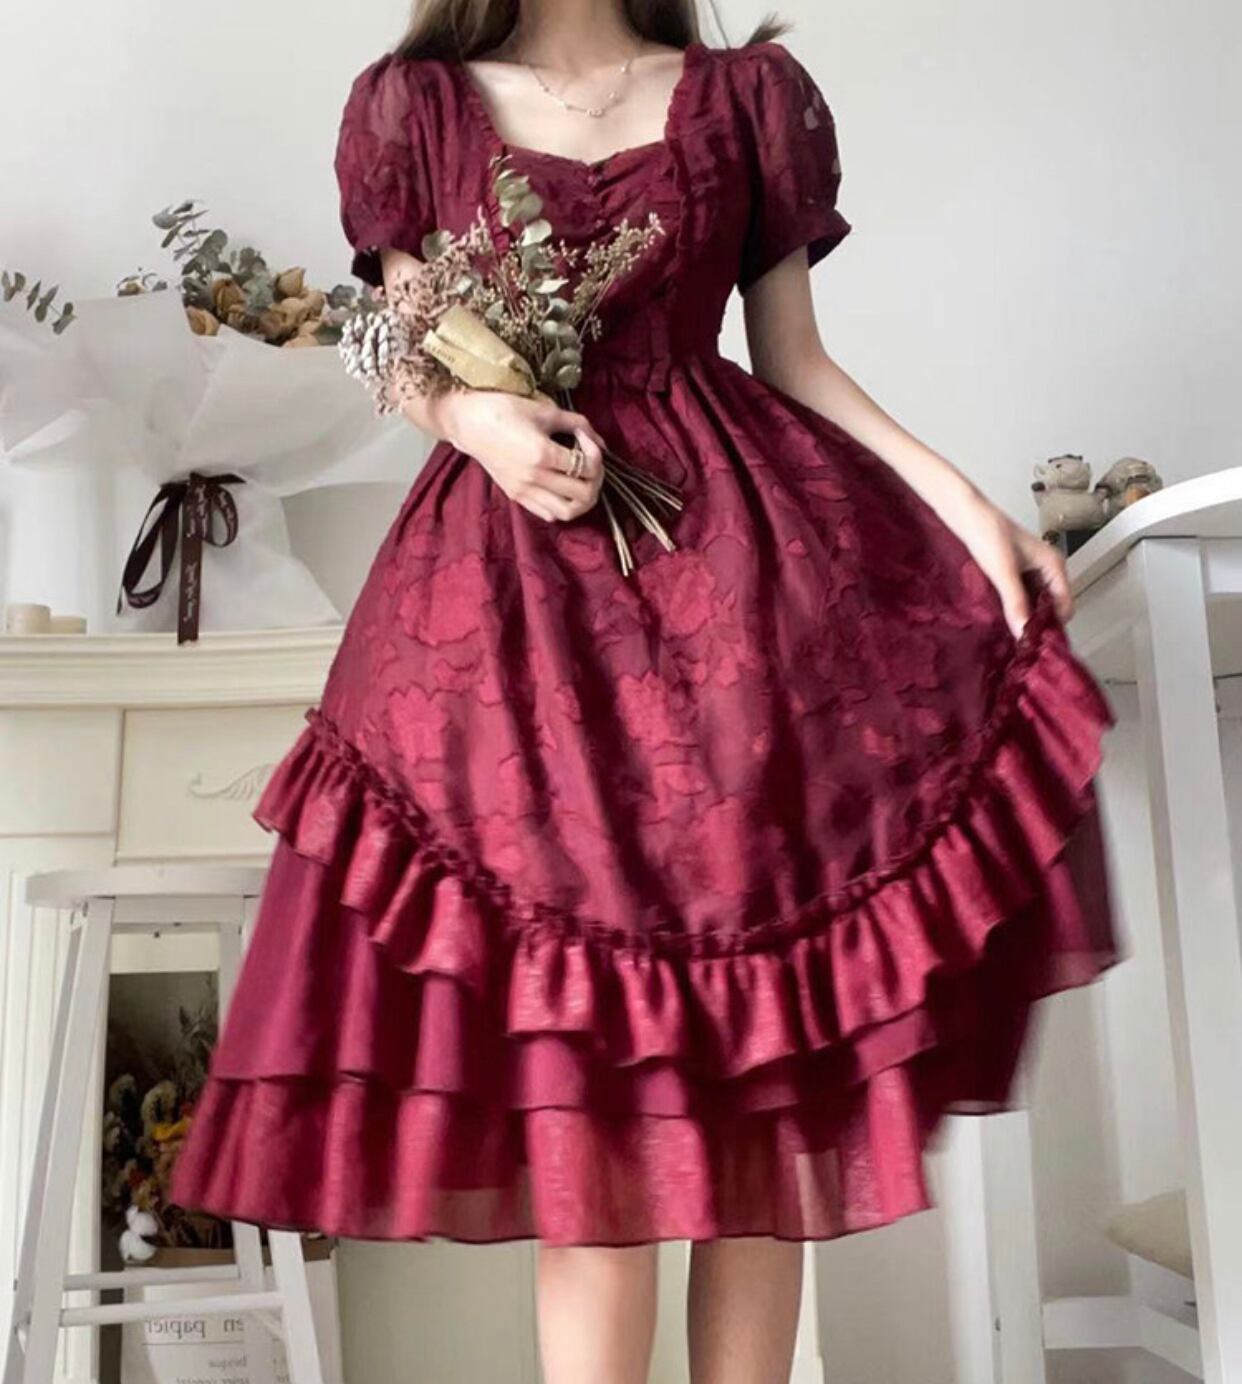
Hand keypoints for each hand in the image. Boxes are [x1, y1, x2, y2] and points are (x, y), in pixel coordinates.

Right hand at [436, 390, 606, 522]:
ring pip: (568, 512)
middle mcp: (534, 478)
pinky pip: (548, 514)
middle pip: (584, 494)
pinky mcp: (516, 496)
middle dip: (596, 477)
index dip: (596, 452)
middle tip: (590, 462)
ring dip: (583, 499)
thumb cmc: (504, 410)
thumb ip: (577, 424)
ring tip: (582, 481)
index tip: (585, 438)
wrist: (468, 423)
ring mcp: (524, 491)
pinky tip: (563, 488)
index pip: (586, 466)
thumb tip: (600, 440)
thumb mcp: (545, 411)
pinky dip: (563, 506)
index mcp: (542, 454)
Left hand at [947, 492, 1073, 637]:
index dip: (1053, 626)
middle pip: (1051, 607)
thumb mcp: (1002, 571)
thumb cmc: (986, 532)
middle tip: (1021, 643)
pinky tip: (1002, 618)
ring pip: (1035, 603)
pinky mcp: (1014, 572)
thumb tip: (1024, 632)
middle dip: (1038, 624)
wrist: (964, 512)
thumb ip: (1015, 602)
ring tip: (1010, 634)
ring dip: (1025, 617)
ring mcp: (1030, 570)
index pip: (1065, 606)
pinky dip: (1015, 608)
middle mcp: (1046, 568)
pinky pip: (1021, 597)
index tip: (1037, 645)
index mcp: (1053, 564)